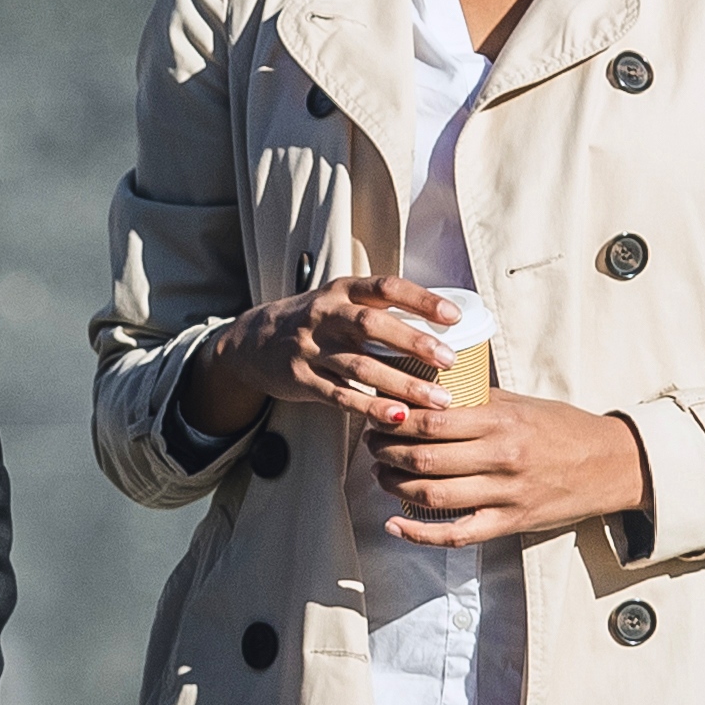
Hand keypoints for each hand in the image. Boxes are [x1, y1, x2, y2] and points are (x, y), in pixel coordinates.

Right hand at [183, 275, 458, 437]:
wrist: (252, 342)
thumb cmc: (313, 322)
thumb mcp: (340, 301)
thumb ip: (379, 308)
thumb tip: (441, 324)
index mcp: (342, 290)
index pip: (386, 287)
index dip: (421, 300)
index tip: (452, 317)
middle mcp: (325, 314)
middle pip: (373, 325)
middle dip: (415, 343)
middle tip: (450, 361)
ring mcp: (311, 347)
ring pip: (360, 365)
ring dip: (402, 384)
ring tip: (437, 400)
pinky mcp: (301, 378)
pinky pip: (340, 395)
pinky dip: (370, 407)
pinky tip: (398, 417)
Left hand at [372, 393, 647, 548]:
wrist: (613, 464)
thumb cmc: (564, 428)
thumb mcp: (523, 403)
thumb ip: (478, 400)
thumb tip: (427, 389)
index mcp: (503, 421)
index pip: (432, 420)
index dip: (395, 420)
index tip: (379, 414)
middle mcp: (502, 457)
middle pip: (425, 458)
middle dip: (387, 452)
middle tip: (372, 444)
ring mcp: (506, 494)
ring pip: (433, 496)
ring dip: (396, 486)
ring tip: (382, 474)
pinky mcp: (511, 523)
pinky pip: (458, 534)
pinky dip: (420, 534)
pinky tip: (395, 526)